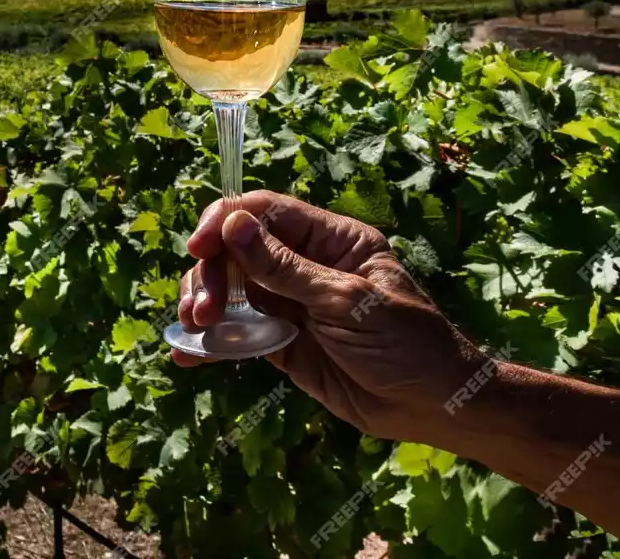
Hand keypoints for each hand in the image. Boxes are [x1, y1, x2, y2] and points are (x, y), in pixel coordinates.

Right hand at [174, 191, 486, 444]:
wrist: (432, 406)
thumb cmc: (406, 343)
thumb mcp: (347, 301)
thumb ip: (285, 268)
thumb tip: (233, 224)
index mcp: (329, 240)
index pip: (265, 213)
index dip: (224, 222)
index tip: (198, 248)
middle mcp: (304, 264)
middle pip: (236, 250)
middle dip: (210, 275)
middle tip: (201, 311)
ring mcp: (289, 303)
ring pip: (229, 290)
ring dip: (203, 304)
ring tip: (193, 330)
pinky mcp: (280, 341)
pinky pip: (237, 333)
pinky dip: (210, 342)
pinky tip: (186, 353)